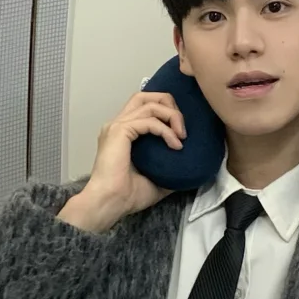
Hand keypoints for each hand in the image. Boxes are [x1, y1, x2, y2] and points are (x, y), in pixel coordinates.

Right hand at [58, 92, 184, 232]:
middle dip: (169, 104)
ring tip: (182, 135)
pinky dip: (166, 130)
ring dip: (172, 115)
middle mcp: (117, 124)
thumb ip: (169, 168)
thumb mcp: (157, 178)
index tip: (181, 132)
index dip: (166, 110)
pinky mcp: (120, 131)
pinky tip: (175, 144)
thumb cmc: (126, 195)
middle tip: (182, 127)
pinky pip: (149, 121)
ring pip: (149, 104)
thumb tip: (187, 169)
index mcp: (123, 133)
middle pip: (145, 95)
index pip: (144, 106)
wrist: (110, 203)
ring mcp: (117, 126)